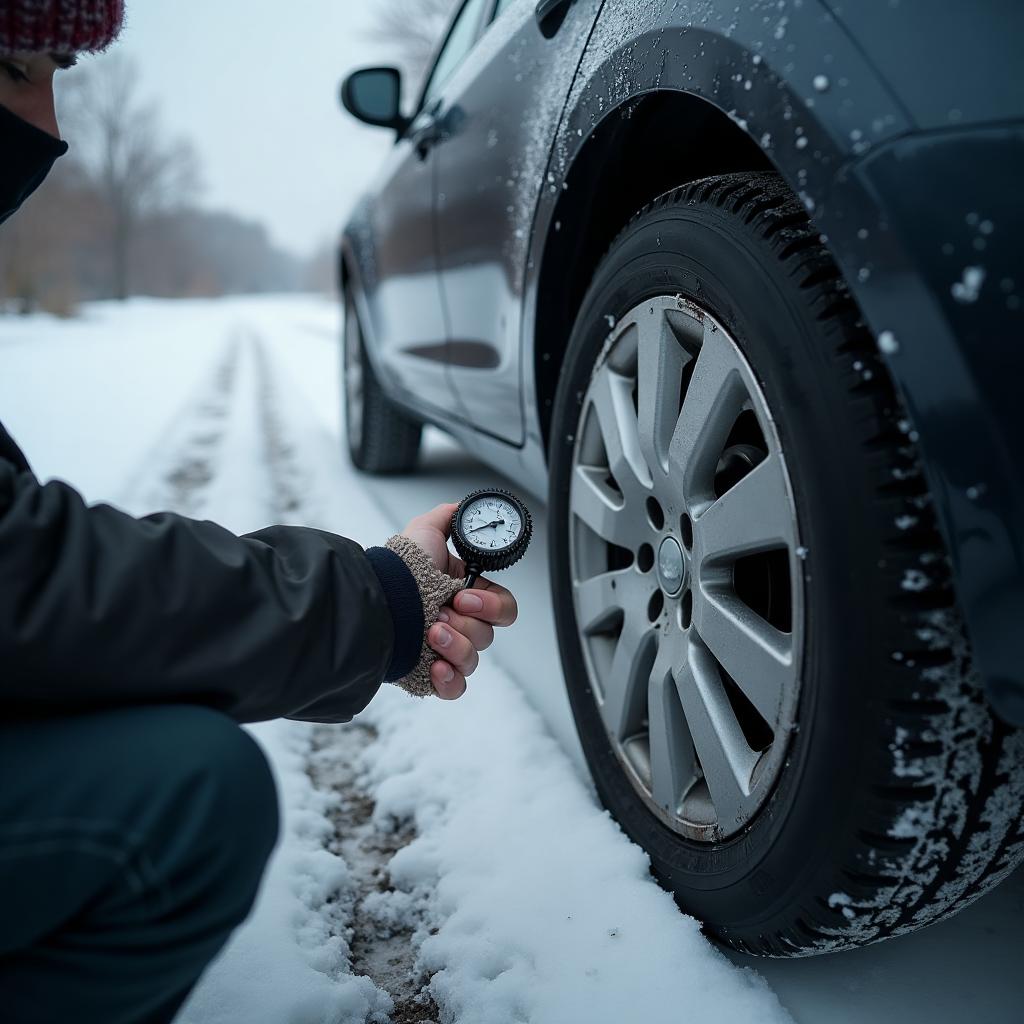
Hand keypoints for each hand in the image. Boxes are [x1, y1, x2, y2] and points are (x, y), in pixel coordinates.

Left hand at [401, 503, 518, 699]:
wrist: (371, 603)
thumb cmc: (397, 571)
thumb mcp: (424, 532)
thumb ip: (449, 518)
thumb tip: (463, 508)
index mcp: (465, 594)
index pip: (502, 608)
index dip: (492, 605)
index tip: (465, 596)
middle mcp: (457, 623)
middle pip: (488, 634)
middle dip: (467, 624)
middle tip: (441, 613)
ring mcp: (444, 650)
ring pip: (473, 659)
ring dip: (455, 646)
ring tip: (430, 634)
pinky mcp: (430, 675)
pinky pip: (456, 687)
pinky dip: (450, 680)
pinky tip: (435, 666)